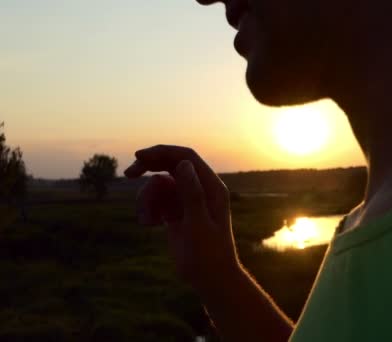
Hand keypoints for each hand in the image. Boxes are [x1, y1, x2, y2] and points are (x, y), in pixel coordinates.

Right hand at [124, 145, 239, 294]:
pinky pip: (157, 199)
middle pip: (171, 165)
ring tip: (147, 220)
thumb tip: (182, 164)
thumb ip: (192, 194)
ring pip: (160, 184)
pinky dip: (148, 208)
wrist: (210, 278)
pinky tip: (150, 224)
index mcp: (212, 187)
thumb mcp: (198, 224)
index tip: (139, 156)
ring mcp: (188, 200)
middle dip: (149, 167)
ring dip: (147, 197)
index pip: (186, 157)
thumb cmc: (209, 254)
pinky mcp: (177, 212)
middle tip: (128, 174)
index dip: (162, 152)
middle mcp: (201, 189)